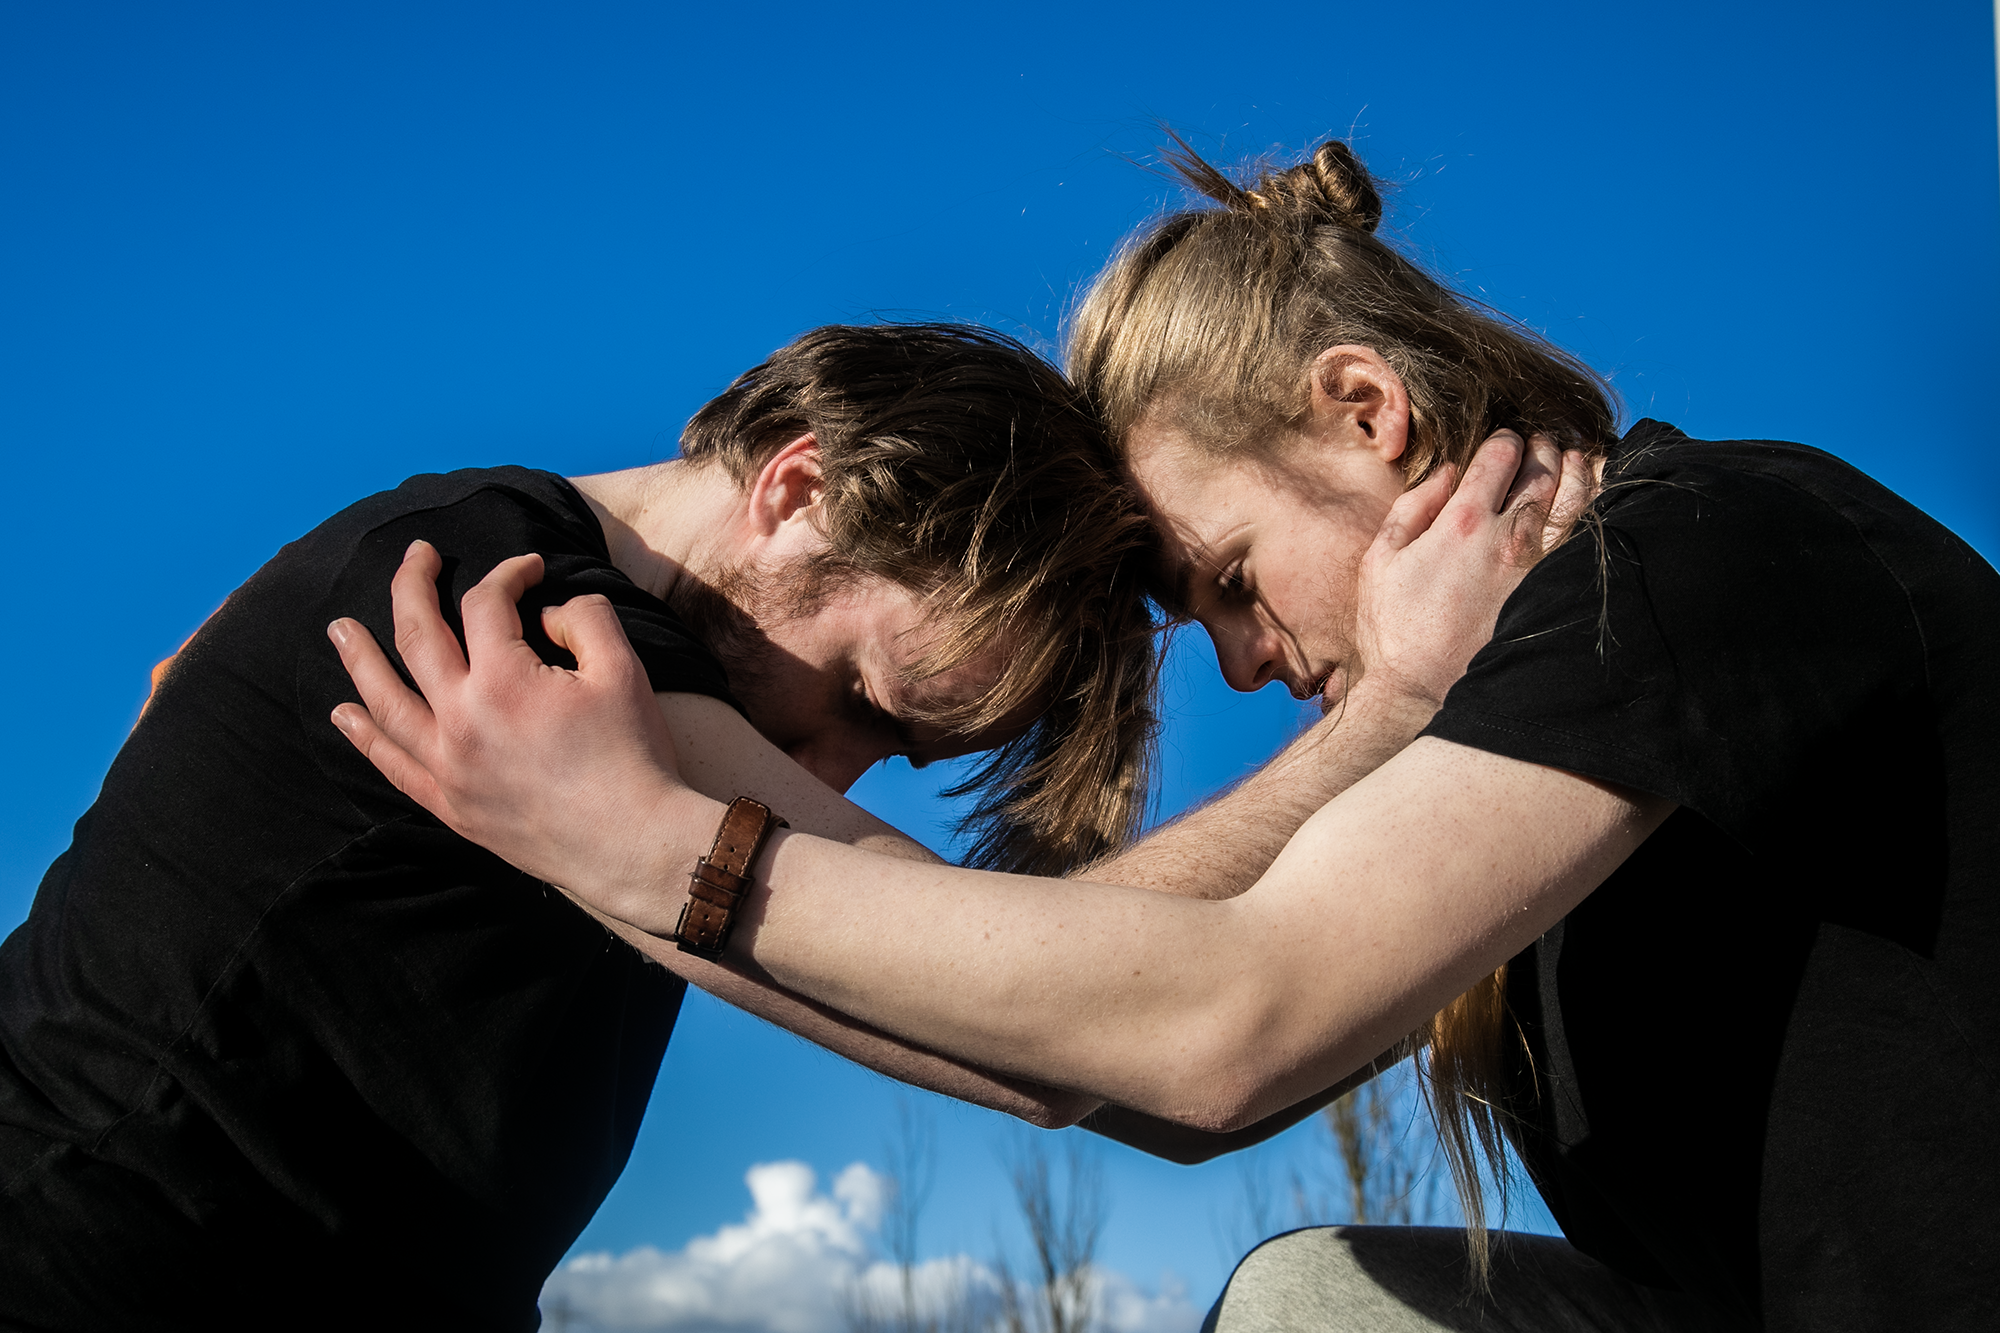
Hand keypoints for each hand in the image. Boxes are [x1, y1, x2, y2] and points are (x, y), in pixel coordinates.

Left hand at [327, 540, 701, 927]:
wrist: (630, 844)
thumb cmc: (633, 756)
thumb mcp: (624, 670)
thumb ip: (585, 619)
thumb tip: (548, 613)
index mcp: (504, 680)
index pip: (486, 604)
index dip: (507, 574)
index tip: (530, 569)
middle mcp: (461, 719)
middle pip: (417, 636)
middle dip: (411, 584)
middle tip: (415, 555)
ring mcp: (448, 766)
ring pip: (386, 701)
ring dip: (358, 658)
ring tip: (338, 628)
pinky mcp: (451, 805)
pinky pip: (393, 765)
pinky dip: (364, 737)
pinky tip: (344, 715)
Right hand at [1343, 430, 1591, 709]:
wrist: (1423, 692)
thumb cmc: (1394, 629)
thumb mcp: (1381, 560)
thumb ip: (1413, 507)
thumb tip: (1448, 471)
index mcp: (1463, 521)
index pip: (1499, 456)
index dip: (1505, 440)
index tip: (1505, 441)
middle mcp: (1510, 537)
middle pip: (1543, 470)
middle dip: (1543, 448)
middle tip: (1542, 443)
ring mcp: (1541, 566)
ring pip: (1577, 498)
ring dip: (1578, 470)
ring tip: (1576, 459)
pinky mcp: (1558, 594)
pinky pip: (1591, 538)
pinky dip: (1600, 509)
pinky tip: (1600, 498)